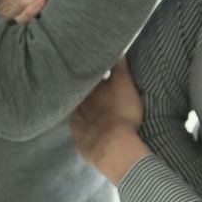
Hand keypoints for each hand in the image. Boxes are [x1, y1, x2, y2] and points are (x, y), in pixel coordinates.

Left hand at [69, 58, 149, 184]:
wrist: (113, 148)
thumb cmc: (121, 114)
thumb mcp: (126, 86)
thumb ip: (121, 69)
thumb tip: (117, 53)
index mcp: (87, 92)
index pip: (87, 83)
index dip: (93, 82)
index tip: (98, 81)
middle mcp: (77, 108)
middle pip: (80, 100)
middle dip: (88, 99)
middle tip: (100, 101)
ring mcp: (76, 127)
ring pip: (78, 117)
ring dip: (86, 116)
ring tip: (98, 118)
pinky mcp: (79, 143)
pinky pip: (81, 135)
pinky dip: (86, 133)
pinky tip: (94, 134)